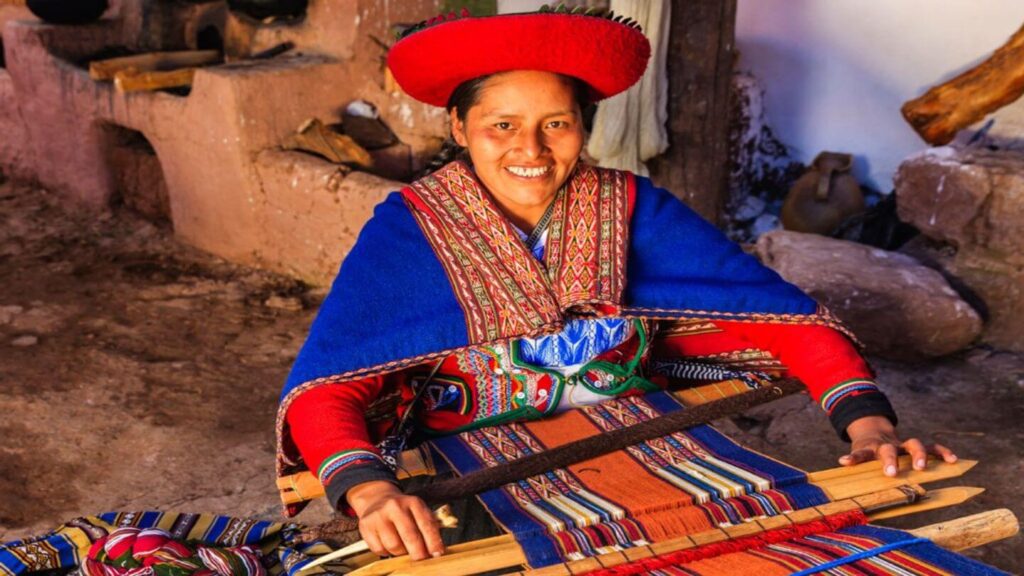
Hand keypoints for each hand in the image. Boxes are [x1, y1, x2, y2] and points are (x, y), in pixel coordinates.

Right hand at [347, 481, 444, 559]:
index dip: (434, 541)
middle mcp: (395, 507)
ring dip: (401, 552)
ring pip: (394, 546)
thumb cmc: (403, 510)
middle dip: (419, 553)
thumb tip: (438, 551)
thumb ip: (429, 526)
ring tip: (403, 548)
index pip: (426, 524)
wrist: (376, 499)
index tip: (437, 554)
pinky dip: (387, 552)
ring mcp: (379, 516)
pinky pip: (380, 549)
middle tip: (422, 559)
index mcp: (412, 502)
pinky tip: (389, 544)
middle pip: (410, 536)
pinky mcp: (366, 526)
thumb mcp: (418, 510)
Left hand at [840, 415, 957, 476]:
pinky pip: (931, 447)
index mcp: (869, 449)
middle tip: (891, 473)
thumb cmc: (866, 452)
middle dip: (890, 460)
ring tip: (922, 467)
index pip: (861, 453)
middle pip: (888, 449)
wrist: (872, 431)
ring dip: (918, 454)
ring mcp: (901, 445)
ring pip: (913, 444)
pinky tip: (953, 460)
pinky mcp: (914, 447)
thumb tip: (841, 476)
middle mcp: (887, 445)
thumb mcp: (859, 457)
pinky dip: (942, 452)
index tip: (844, 462)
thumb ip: (856, 466)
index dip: (853, 458)